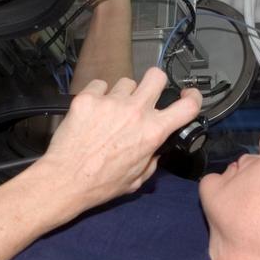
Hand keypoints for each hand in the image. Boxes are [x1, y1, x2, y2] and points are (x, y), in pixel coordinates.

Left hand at [34, 68, 200, 209]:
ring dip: (122, 95)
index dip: (193, 97)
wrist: (66, 179)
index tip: (188, 96)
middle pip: (156, 76)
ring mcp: (110, 102)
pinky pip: (99, 85)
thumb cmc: (100, 183)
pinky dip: (98, 96)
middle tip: (146, 95)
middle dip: (155, 83)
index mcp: (152, 132)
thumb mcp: (138, 178)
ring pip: (126, 82)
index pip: (188, 105)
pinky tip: (93, 112)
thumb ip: (153, 158)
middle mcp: (135, 112)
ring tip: (111, 113)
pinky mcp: (88, 98)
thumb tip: (156, 147)